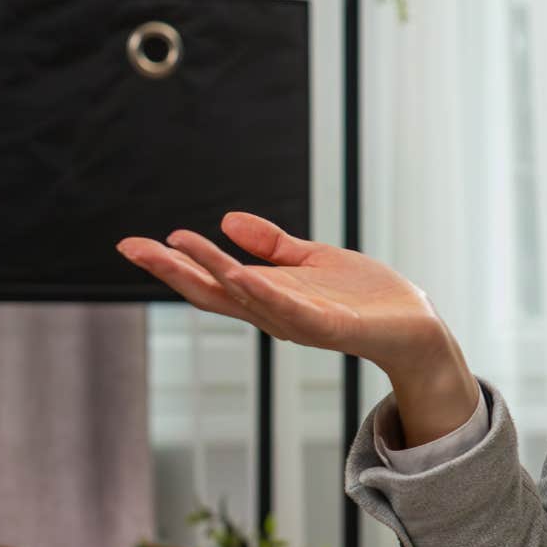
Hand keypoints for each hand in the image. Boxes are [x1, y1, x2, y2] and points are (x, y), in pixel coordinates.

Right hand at [116, 211, 454, 378]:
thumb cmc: (366, 297)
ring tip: (177, 247)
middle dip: (173, 270)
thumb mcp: (313, 261)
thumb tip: (227, 220)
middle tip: (132, 247)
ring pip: (244, 297)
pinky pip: (289, 311)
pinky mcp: (329, 326)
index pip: (211, 280)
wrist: (414, 324)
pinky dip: (262, 295)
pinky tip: (239, 276)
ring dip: (210, 272)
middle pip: (214, 292)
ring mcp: (299, 321)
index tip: (134, 244)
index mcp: (268, 295)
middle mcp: (274, 312)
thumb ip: (273, 245)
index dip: (174, 263)